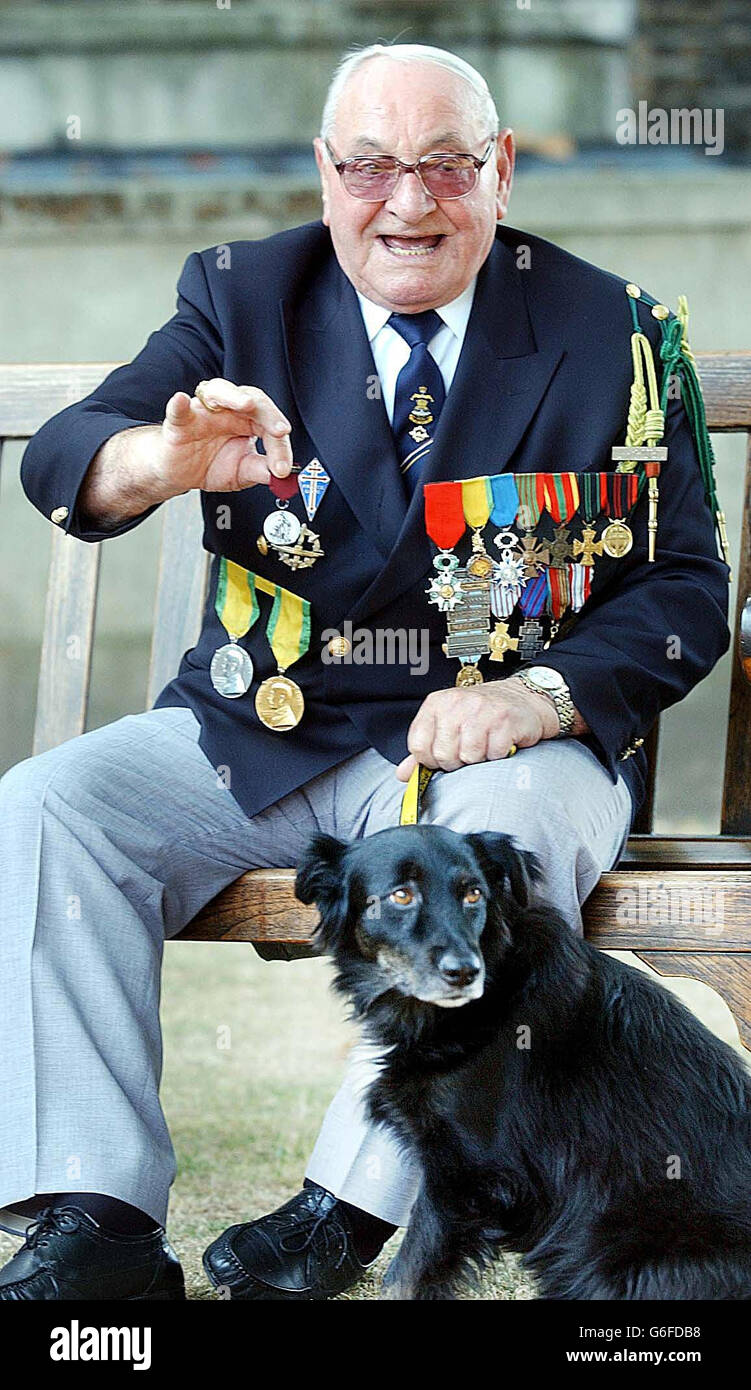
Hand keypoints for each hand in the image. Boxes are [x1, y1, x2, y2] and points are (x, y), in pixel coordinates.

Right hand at [155, 379, 293, 496]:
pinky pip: (179, 409)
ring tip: (246, 404)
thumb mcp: (242, 472)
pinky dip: (179, 404)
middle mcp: (229, 410)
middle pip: (253, 399)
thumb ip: (260, 471)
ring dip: (234, 396)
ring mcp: (204, 412)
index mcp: (248, 421)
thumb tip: (281, 476)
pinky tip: (182, 401)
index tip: (282, 468)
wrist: (180, 472)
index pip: (271, 424)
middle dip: (269, 414)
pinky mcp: (179, 421)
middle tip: (279, 431)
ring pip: (219, 391)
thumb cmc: (211, 464)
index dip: (280, 446)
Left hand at [395, 677, 561, 781]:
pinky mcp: (505, 720)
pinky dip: (498, 756)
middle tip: (468, 753)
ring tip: (484, 747)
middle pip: (444, 755)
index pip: (419, 745)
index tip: (441, 759)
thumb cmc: (482, 715)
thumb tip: (404, 774)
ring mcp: (482, 710)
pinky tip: (499, 744)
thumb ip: (424, 750)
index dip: (430, 761)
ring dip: (479, 760)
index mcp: (436, 704)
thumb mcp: (447, 725)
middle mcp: (456, 704)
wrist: (522, 700)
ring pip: (469, 756)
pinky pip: (494, 754)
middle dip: (456, 763)